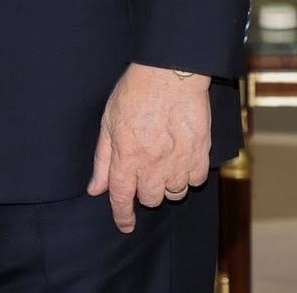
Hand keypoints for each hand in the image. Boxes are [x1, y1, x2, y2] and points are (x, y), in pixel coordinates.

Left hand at [85, 62, 211, 232]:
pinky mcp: (201, 152)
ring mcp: (179, 160)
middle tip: (145, 172)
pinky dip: (189, 174)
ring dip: (168, 184)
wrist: (169, 72)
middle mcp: (153, 164)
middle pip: (151, 199)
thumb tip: (96, 189)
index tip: (125, 225)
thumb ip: (103, 159)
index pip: (122, 198)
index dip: (122, 216)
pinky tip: (183, 158)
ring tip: (164, 162)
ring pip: (175, 192)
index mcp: (127, 156)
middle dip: (145, 192)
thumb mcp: (108, 121)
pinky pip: (196, 179)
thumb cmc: (135, 91)